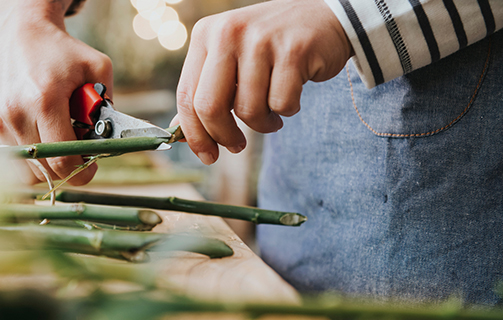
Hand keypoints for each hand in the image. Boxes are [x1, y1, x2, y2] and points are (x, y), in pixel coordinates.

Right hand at [0, 0, 112, 184]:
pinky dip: (30, 156)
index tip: (91, 167)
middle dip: (66, 169)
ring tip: (58, 142)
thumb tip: (109, 140)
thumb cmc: (62, 50)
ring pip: (26, 170)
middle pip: (44, 170)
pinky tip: (41, 136)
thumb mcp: (97, 68)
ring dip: (46, 166)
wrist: (18, 30)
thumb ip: (108, 105)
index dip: (82, 172)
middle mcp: (16, 114)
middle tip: (78, 153)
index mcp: (45, 100)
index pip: (62, 159)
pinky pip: (12, 158)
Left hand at [173, 0, 351, 164]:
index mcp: (205, 34)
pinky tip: (292, 93)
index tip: (207, 155)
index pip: (186, 95)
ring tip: (273, 112)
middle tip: (237, 146)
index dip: (194, 134)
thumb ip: (206, 89)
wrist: (323, 17)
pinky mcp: (293, 50)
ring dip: (263, 123)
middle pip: (210, 106)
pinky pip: (281, 103)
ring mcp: (260, 40)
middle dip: (223, 136)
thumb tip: (179, 131)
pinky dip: (288, 109)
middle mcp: (228, 33)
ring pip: (248, 110)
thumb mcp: (230, 58)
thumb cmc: (270, 46)